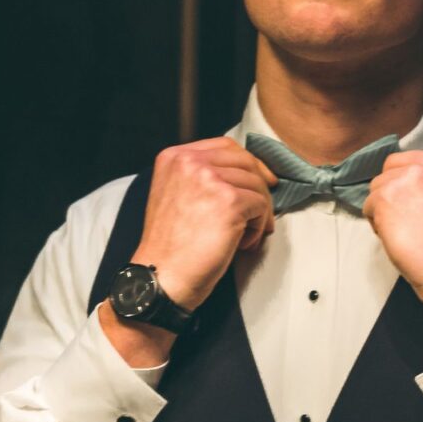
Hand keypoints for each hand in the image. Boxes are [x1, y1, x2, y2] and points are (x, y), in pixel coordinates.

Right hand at [134, 137, 280, 308]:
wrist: (161, 276)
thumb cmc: (170, 245)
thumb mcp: (174, 194)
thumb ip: (199, 176)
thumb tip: (244, 173)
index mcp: (174, 158)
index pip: (225, 146)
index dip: (248, 163)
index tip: (261, 179)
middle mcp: (190, 162)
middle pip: (245, 161)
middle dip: (259, 187)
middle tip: (260, 212)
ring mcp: (209, 179)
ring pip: (256, 184)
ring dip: (258, 212)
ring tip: (244, 235)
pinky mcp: (229, 201)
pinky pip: (261, 206)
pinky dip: (258, 227)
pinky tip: (242, 243)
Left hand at [361, 150, 422, 353]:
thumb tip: (417, 183)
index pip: (420, 160)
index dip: (414, 185)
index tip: (420, 204)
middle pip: (395, 167)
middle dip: (396, 192)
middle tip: (410, 220)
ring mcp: (412, 176)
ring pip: (379, 186)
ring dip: (385, 209)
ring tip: (408, 232)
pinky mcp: (388, 195)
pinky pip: (368, 205)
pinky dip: (377, 224)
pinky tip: (399, 238)